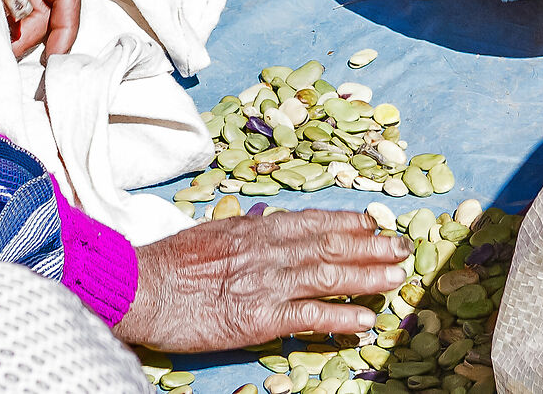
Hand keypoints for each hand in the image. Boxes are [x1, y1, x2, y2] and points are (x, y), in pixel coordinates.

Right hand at [113, 209, 411, 351]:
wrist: (139, 287)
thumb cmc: (167, 263)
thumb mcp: (210, 234)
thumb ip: (243, 233)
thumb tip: (262, 227)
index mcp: (256, 229)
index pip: (312, 222)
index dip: (347, 223)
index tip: (374, 224)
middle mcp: (268, 250)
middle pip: (330, 246)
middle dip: (371, 247)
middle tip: (403, 248)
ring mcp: (267, 283)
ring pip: (329, 276)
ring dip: (367, 277)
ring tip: (397, 279)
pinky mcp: (259, 317)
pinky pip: (309, 316)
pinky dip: (341, 317)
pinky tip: (366, 320)